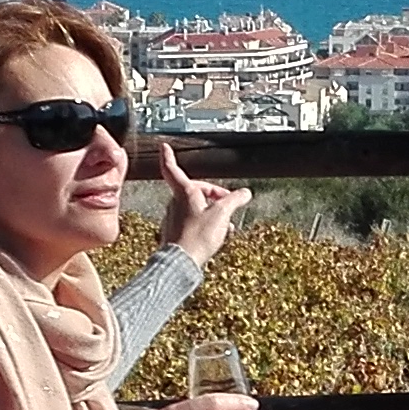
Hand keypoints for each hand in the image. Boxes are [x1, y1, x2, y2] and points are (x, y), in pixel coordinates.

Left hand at [152, 143, 248, 264]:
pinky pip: (193, 221)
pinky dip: (205, 223)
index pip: (172, 168)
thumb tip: (245, 193)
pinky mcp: (176, 233)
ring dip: (212, 212)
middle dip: (213, 195)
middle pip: (195, 190)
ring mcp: (174, 218)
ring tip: (225, 224)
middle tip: (228, 205)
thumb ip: (234, 200)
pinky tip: (216, 235)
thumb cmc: (197, 237)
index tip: (164, 147)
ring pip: (196, 207)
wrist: (181, 263)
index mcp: (184, 192)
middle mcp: (175, 203)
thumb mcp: (222, 214)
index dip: (168, 156)